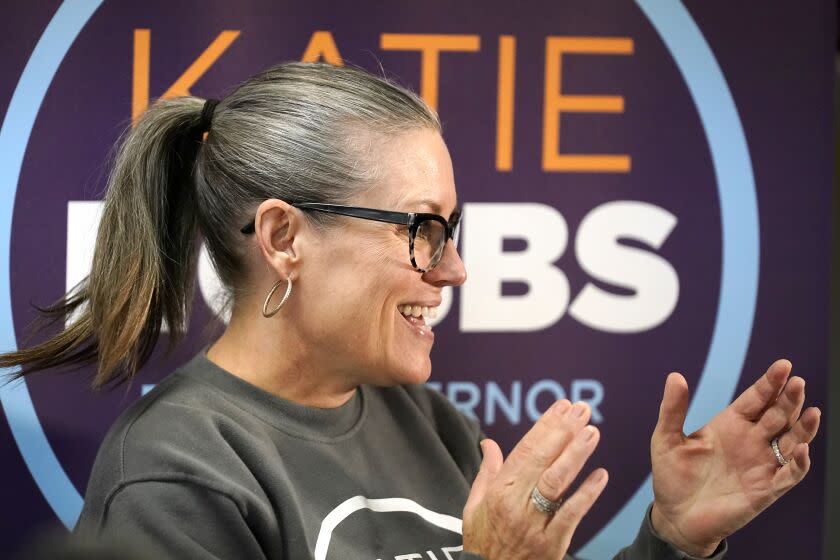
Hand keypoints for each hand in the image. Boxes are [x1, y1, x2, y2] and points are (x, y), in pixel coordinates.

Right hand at [462, 400, 607, 559]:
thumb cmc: (482, 541)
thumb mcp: (475, 506)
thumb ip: (486, 472)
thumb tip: (488, 443)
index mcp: (498, 492)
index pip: (524, 451)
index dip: (545, 427)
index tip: (561, 407)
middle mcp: (515, 504)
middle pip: (542, 461)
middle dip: (563, 432)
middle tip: (582, 410)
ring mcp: (535, 525)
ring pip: (556, 483)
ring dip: (576, 455)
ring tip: (592, 432)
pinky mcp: (552, 544)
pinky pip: (572, 515)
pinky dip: (587, 494)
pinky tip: (601, 475)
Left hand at [650, 360, 820, 556]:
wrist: (675, 516)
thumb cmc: (672, 476)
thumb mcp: (667, 439)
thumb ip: (673, 409)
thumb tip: (675, 376)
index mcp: (729, 424)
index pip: (755, 398)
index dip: (769, 383)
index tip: (783, 365)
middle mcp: (750, 441)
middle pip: (777, 415)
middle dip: (789, 399)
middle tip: (798, 382)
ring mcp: (760, 464)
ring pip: (791, 441)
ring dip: (803, 428)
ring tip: (812, 412)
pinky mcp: (765, 489)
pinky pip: (789, 475)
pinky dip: (798, 463)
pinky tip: (802, 450)